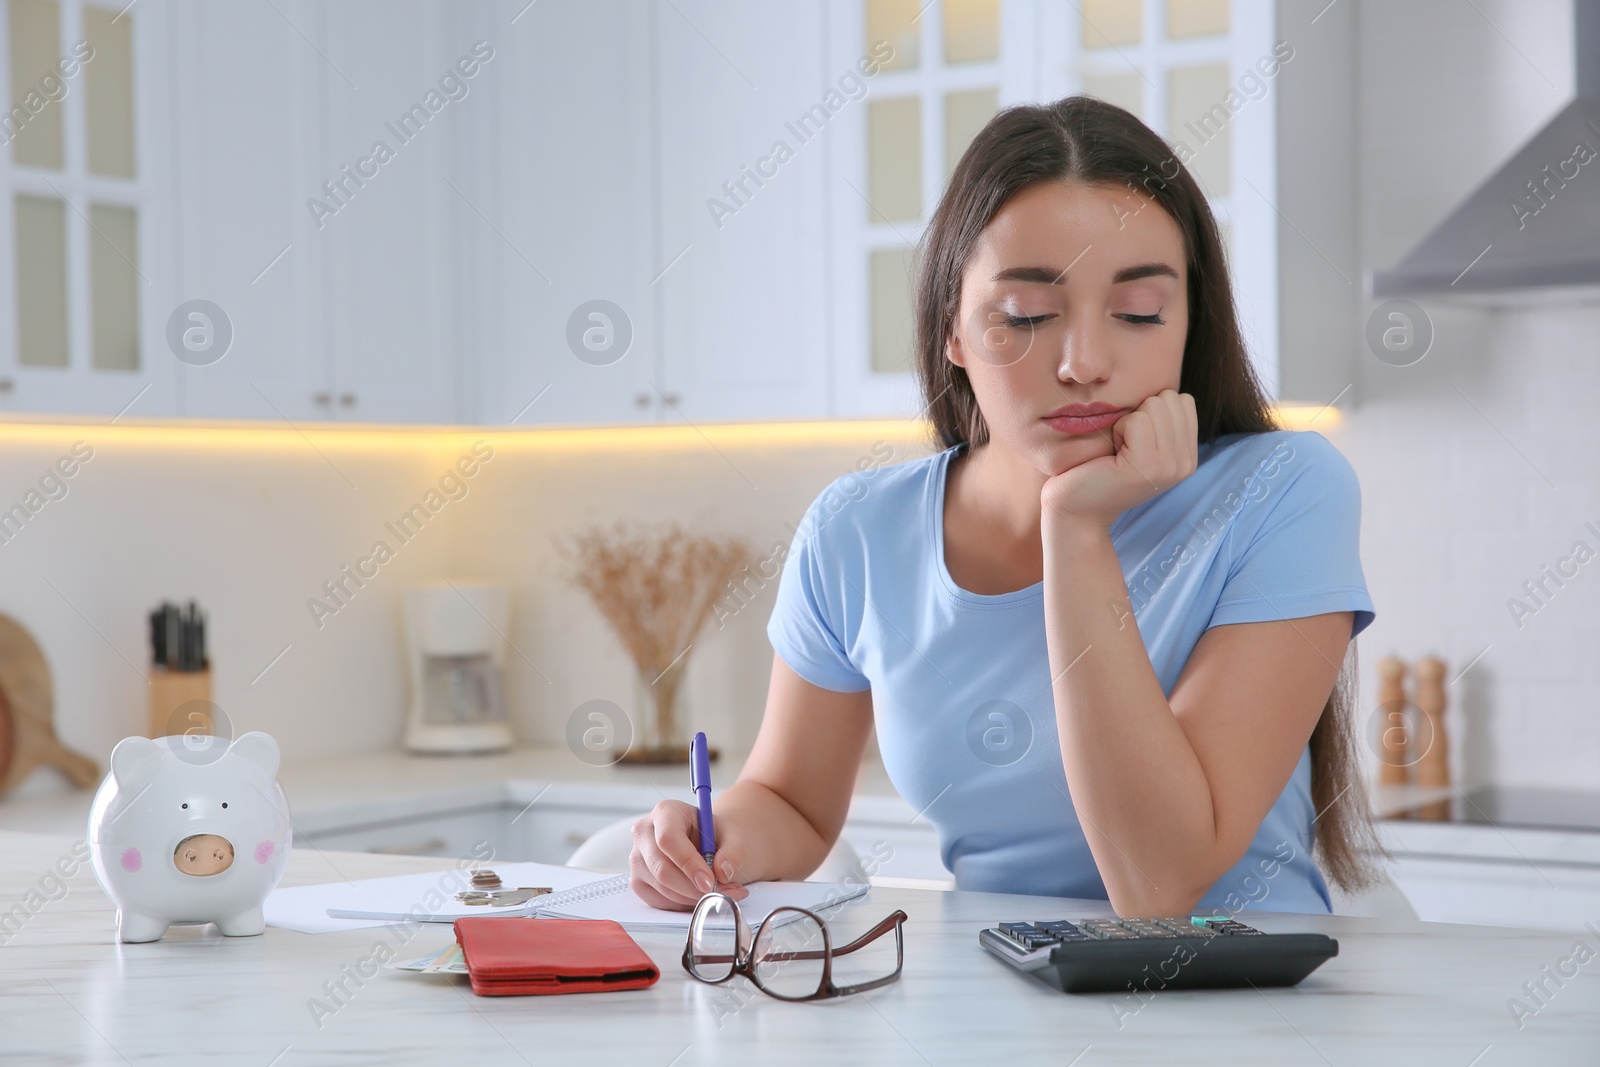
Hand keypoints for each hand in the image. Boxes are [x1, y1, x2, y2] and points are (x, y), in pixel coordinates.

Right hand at [628, 799, 750, 910]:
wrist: (702, 843)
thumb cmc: (712, 835)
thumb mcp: (731, 834)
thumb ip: (733, 850)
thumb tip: (723, 872)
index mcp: (665, 812)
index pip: (668, 839)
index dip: (688, 863)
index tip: (710, 881)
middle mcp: (644, 832)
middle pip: (661, 868)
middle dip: (693, 887)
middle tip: (721, 891)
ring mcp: (637, 858)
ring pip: (661, 887)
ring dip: (693, 897)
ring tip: (719, 891)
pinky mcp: (637, 880)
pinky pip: (658, 900)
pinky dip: (682, 903)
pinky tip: (698, 894)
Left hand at [1041, 389, 1197, 531]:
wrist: (1075, 509)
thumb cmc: (1097, 469)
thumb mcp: (1138, 442)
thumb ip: (1160, 419)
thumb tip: (1164, 379)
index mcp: (1187, 455)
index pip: (1181, 399)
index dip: (1149, 410)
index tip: (1132, 440)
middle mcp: (1185, 463)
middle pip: (1169, 397)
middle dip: (1138, 413)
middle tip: (1121, 447)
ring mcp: (1169, 466)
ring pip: (1154, 405)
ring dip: (1126, 422)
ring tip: (1116, 451)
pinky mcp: (1147, 467)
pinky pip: (1136, 420)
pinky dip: (1117, 430)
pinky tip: (1110, 455)